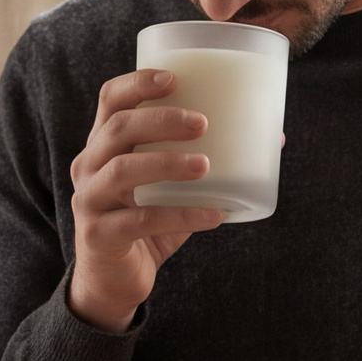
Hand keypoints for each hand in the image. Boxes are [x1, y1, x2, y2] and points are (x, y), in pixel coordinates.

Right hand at [66, 69, 225, 331]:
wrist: (114, 282)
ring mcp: (89, 201)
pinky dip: (180, 216)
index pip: (110, 101)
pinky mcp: (99, 236)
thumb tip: (272, 138)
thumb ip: (206, 163)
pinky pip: (140, 221)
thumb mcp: (170, 189)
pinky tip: (213, 216)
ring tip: (205, 165)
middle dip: (161, 120)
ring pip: (121, 170)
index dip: (137, 83)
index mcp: (103, 146)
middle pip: (117, 129)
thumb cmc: (147, 225)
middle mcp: (88, 167)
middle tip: (202, 123)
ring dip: (166, 162)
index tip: (174, 78)